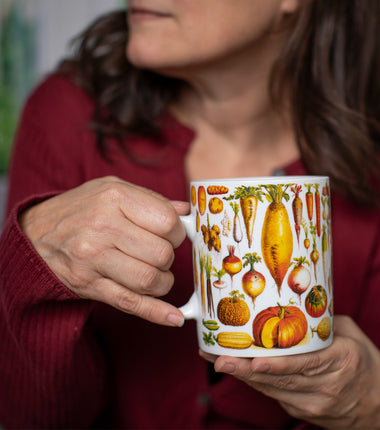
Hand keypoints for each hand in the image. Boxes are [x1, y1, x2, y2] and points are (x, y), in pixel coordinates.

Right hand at [20, 176, 188, 326]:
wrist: (35, 234)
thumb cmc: (82, 209)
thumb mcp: (113, 190)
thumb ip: (151, 199)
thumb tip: (186, 213)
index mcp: (114, 198)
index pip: (166, 222)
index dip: (177, 232)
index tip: (172, 235)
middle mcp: (102, 227)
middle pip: (161, 254)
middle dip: (169, 258)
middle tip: (159, 253)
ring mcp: (93, 259)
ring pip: (150, 280)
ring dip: (163, 282)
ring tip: (155, 273)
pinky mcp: (89, 285)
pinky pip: (130, 303)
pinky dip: (156, 313)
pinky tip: (175, 317)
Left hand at [201, 316, 379, 428]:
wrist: (378, 406)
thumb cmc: (364, 364)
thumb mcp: (352, 336)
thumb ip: (322, 323)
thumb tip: (293, 302)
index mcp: (340, 363)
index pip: (306, 365)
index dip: (278, 365)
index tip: (254, 361)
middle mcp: (325, 387)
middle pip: (281, 380)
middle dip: (246, 370)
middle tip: (219, 359)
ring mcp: (312, 403)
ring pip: (272, 389)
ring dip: (243, 376)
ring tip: (218, 361)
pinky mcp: (302, 409)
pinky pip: (274, 393)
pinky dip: (255, 381)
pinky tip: (236, 368)